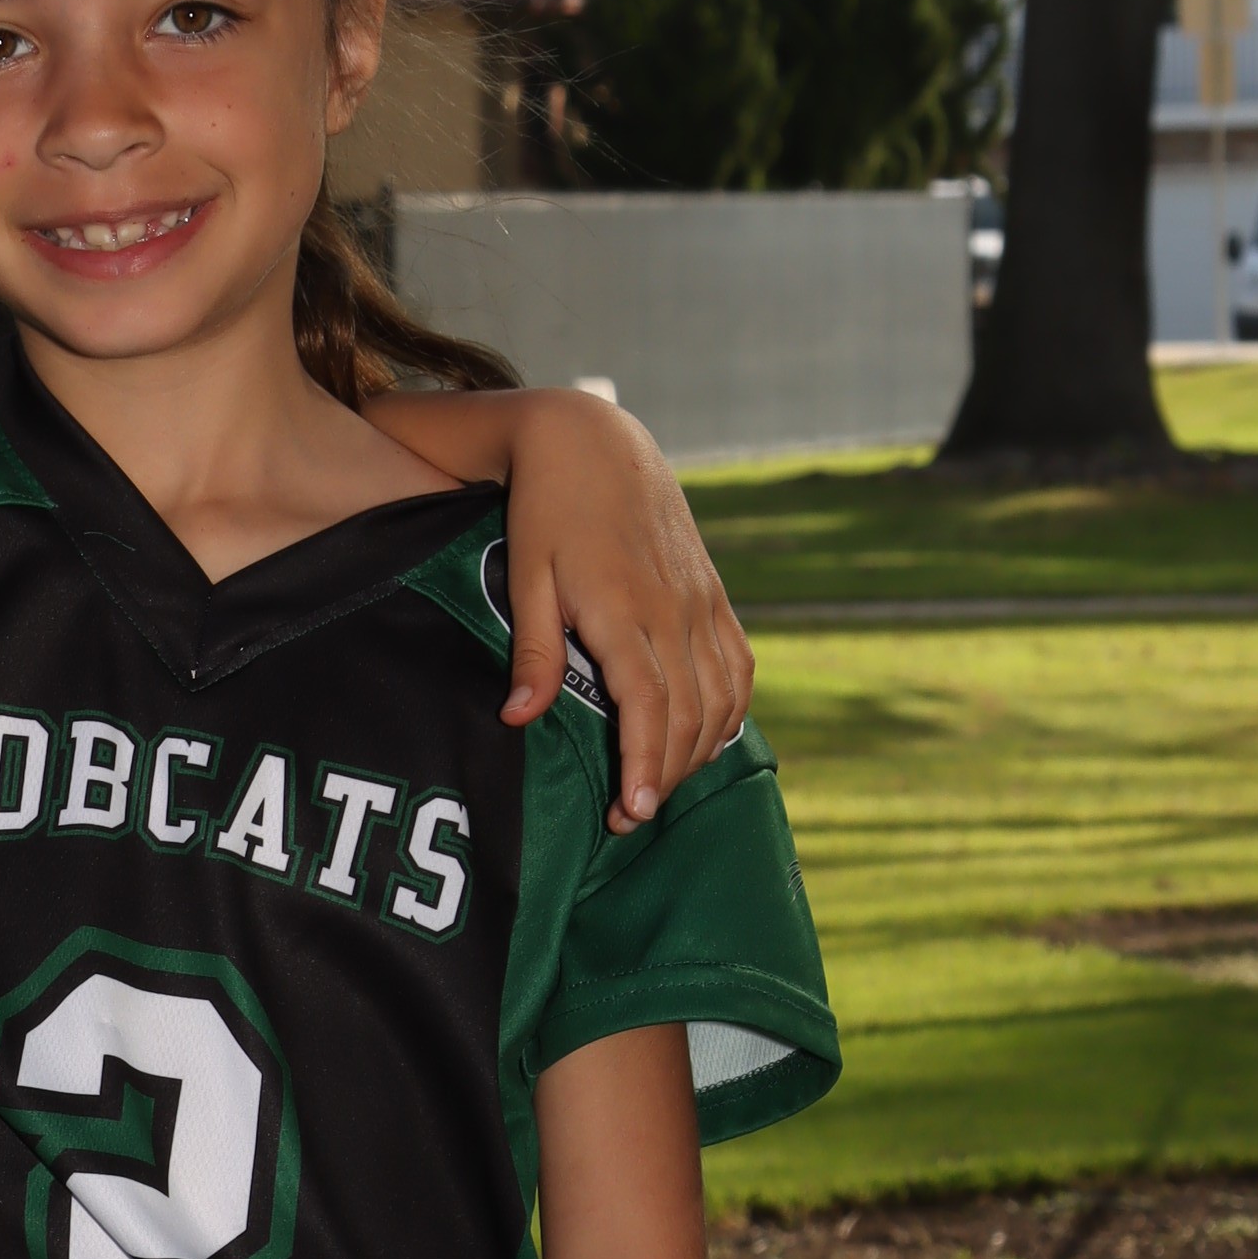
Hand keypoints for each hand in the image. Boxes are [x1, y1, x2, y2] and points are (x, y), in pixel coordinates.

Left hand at [490, 390, 753, 831]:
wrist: (594, 441)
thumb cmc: (546, 510)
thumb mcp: (526, 577)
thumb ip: (531, 652)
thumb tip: (519, 719)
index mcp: (623, 611)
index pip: (648, 708)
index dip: (644, 767)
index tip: (632, 813)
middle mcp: (673, 611)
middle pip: (688, 715)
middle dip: (665, 776)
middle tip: (630, 817)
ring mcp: (700, 601)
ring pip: (720, 697)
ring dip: (697, 751)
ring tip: (660, 787)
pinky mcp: (712, 592)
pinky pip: (737, 664)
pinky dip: (731, 710)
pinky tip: (710, 740)